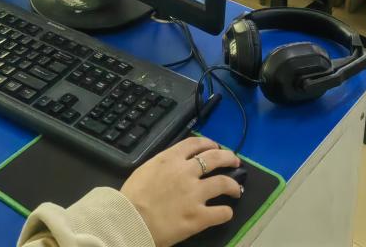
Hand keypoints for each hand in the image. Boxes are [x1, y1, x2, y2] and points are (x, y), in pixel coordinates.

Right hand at [120, 136, 240, 246]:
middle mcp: (186, 172)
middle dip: (228, 158)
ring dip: (233, 185)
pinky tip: (226, 213)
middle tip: (234, 161)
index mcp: (171, 159)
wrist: (129, 221)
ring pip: (224, 183)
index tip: (215, 147)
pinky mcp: (199, 216)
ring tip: (236, 189)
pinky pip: (221, 212)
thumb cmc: (132, 197)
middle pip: (215, 158)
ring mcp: (195, 194)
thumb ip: (163, 164)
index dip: (209, 144)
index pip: (195, 144)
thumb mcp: (146, 169)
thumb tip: (173, 165)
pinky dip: (226, 212)